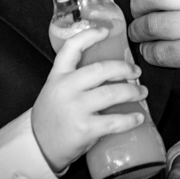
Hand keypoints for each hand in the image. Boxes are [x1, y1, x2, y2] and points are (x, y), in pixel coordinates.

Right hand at [30, 25, 148, 171]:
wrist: (38, 147)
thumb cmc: (51, 116)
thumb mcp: (56, 89)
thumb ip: (75, 77)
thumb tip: (109, 69)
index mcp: (58, 76)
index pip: (71, 48)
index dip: (90, 35)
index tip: (106, 31)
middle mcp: (66, 88)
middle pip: (101, 69)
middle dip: (124, 69)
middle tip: (136, 72)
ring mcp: (75, 108)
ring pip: (112, 93)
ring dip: (133, 92)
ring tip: (142, 93)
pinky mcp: (85, 129)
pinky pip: (114, 121)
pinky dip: (130, 119)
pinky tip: (139, 117)